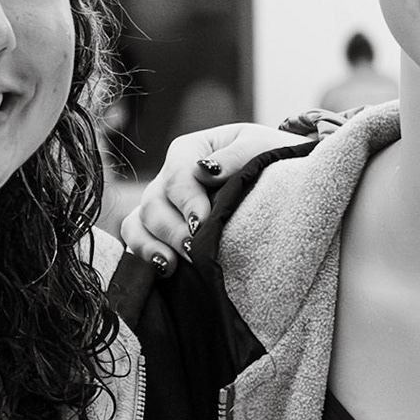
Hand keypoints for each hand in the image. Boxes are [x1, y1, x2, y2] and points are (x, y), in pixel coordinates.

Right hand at [119, 122, 311, 272]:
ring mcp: (162, 205)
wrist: (283, 183)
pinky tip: (163, 270)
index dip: (186, 199)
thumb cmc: (271, 160)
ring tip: (171, 265)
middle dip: (172, 229)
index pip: (176, 173)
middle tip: (193, 251)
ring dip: (152, 245)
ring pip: (139, 222)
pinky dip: (143, 253)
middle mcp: (170, 177)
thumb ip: (235, 157)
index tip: (201, 222)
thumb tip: (204, 170)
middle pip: (154, 202)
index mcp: (190, 151)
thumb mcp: (260, 149)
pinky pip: (137, 239)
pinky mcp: (161, 230)